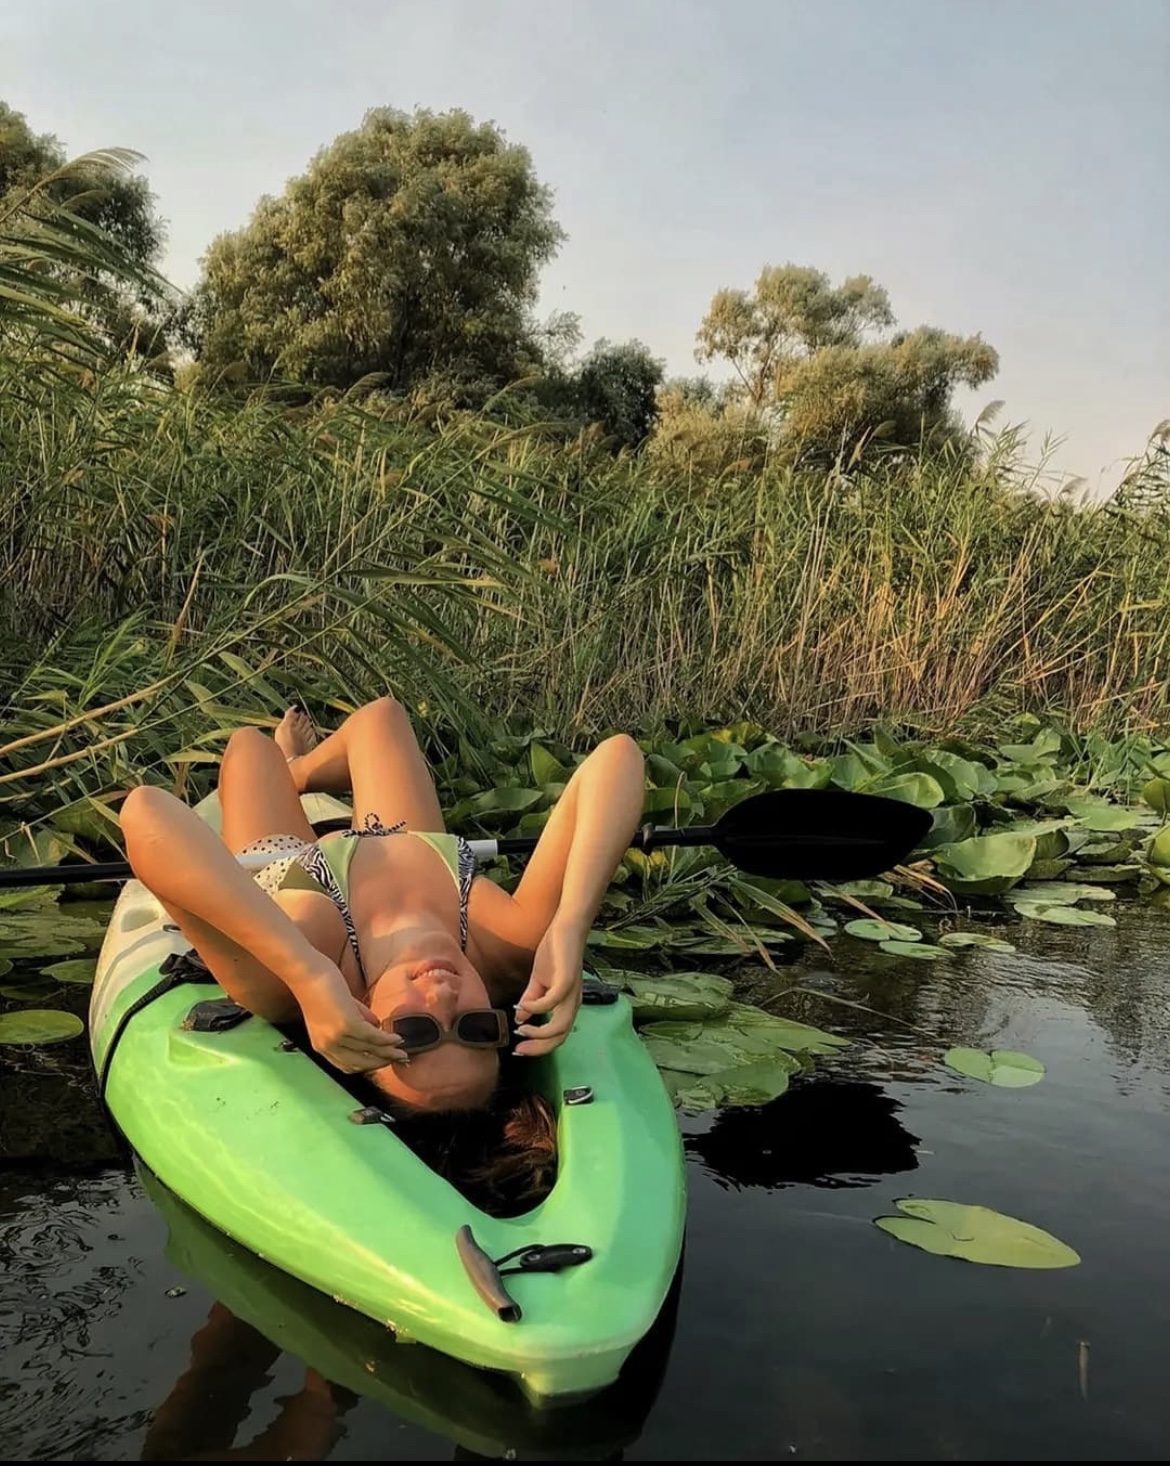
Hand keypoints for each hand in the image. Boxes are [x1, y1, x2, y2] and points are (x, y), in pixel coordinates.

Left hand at [299, 968, 406, 1073]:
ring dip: (388, 1052)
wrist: (305, 973)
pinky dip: (386, 1039)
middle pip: (361, 1063)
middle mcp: (328, 1046)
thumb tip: (377, 1026)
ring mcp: (337, 1037)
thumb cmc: (318, 987)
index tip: (383, 1061)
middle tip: (398, 1059)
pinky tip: (396, 1037)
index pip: (348, 1065)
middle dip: (382, 1062)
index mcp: (322, 1046)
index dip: (368, 1066)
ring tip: (402, 1050)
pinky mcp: (347, 1024)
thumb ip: (357, 1018)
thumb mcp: (338, 1010)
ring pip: (369, 1050)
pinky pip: (372, 1036)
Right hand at [514, 920, 586, 1057]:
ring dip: (540, 1032)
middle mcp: (572, 1002)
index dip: (539, 1047)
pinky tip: (524, 1005)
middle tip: (519, 1050)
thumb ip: (530, 1000)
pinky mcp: (567, 978)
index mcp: (566, 1004)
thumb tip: (519, 1018)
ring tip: (521, 1029)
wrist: (566, 927)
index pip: (557, 1035)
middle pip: (561, 1035)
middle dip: (539, 1047)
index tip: (518, 1050)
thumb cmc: (555, 952)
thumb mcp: (538, 981)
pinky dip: (538, 1007)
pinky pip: (555, 999)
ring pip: (562, 1024)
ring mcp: (572, 991)